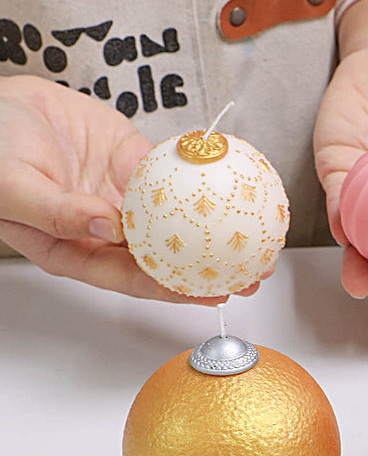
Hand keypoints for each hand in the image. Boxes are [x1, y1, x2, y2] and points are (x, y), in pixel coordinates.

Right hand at [0, 75, 240, 302]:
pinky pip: (171, 176)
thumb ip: (59, 214)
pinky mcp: (133, 163)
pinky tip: (232, 191)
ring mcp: (123, 198)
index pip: (134, 279)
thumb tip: (107, 227)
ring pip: (176, 221)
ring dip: (214, 231)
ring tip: (255, 239)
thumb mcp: (13, 187)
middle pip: (165, 258)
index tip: (213, 292)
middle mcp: (105, 230)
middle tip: (251, 274)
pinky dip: (201, 183)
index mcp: (76, 249)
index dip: (174, 289)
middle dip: (209, 269)